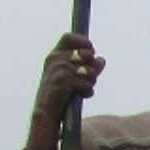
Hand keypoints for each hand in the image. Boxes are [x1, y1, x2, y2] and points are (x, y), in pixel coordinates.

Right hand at [26, 34, 104, 149]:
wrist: (46, 112)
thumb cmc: (61, 95)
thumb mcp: (72, 77)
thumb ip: (87, 67)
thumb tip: (102, 59)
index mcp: (54, 56)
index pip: (68, 38)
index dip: (83, 42)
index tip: (91, 49)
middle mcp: (55, 60)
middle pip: (85, 53)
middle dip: (93, 66)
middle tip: (89, 76)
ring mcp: (58, 70)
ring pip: (88, 69)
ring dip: (91, 81)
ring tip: (84, 88)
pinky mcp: (63, 82)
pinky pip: (86, 83)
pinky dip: (87, 90)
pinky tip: (82, 95)